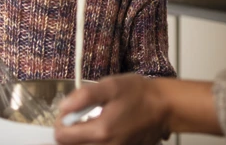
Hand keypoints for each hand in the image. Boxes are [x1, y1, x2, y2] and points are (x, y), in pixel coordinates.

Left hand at [54, 74, 168, 144]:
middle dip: (70, 131)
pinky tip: (103, 128)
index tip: (69, 111)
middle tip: (80, 115)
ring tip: (91, 121)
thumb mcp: (110, 86)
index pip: (62, 137)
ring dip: (82, 137)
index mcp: (100, 132)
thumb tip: (63, 107)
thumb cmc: (139, 94)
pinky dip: (95, 141)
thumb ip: (84, 96)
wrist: (164, 107)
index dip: (61, 122)